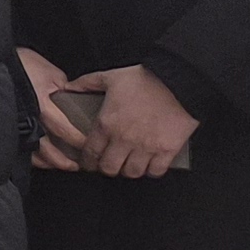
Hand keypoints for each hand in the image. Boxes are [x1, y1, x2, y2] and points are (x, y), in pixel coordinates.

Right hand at [20, 49, 83, 173]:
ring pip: (31, 151)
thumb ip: (63, 87)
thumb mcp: (49, 72)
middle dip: (62, 161)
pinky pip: (17, 146)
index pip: (64, 130)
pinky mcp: (5, 124)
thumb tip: (72, 98)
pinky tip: (37, 159)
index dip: (78, 141)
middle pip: (47, 149)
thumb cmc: (21, 64)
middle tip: (75, 166)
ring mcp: (15, 124)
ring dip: (46, 162)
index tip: (88, 146)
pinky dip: (28, 156)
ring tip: (57, 166)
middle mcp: (28, 119)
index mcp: (42, 106)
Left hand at [63, 63, 198, 180]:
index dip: (87, 161)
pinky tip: (149, 164)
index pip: (90, 153)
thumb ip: (87, 83)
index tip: (88, 163)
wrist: (180, 81)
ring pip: (132, 172)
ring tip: (128, 164)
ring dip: (128, 170)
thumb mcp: (111, 76)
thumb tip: (69, 87)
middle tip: (109, 164)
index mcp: (107, 124)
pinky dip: (151, 170)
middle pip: (109, 168)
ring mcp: (146, 146)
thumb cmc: (146, 79)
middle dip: (106, 168)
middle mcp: (124, 139)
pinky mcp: (167, 150)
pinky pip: (156, 171)